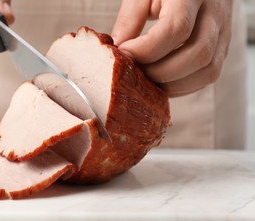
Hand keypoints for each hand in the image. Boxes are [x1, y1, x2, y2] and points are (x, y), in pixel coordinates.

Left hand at [112, 0, 232, 96]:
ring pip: (209, 70)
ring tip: (147, 81)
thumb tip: (117, 52)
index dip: (147, 49)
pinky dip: (183, 87)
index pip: (176, 28)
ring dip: (174, 85)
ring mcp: (224, 32)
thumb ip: (130, 19)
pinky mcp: (224, 47)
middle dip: (161, 72)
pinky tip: (162, 83)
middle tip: (136, 72)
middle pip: (198, 53)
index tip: (124, 54)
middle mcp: (215, 12)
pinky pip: (208, 76)